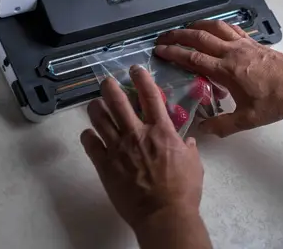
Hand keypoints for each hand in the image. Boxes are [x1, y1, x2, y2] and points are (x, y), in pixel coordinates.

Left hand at [80, 65, 204, 234]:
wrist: (163, 215)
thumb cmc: (183, 190)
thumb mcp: (194, 164)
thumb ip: (188, 149)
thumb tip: (186, 141)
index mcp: (161, 131)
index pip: (150, 96)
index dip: (142, 78)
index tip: (135, 68)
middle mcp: (137, 134)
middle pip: (117, 102)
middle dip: (110, 87)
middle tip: (107, 81)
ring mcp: (118, 149)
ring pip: (100, 119)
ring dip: (96, 108)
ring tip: (95, 104)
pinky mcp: (105, 165)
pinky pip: (90, 144)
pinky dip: (88, 136)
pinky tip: (89, 134)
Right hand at [155, 20, 282, 136]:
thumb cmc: (276, 102)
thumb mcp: (249, 119)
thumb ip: (223, 125)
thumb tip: (202, 128)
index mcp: (226, 70)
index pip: (193, 58)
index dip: (173, 53)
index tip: (159, 50)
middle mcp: (231, 52)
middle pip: (199, 38)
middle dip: (178, 36)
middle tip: (163, 37)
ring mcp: (243, 44)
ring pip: (214, 28)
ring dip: (195, 26)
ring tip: (183, 29)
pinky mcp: (252, 42)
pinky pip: (230, 28)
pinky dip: (216, 25)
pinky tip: (212, 28)